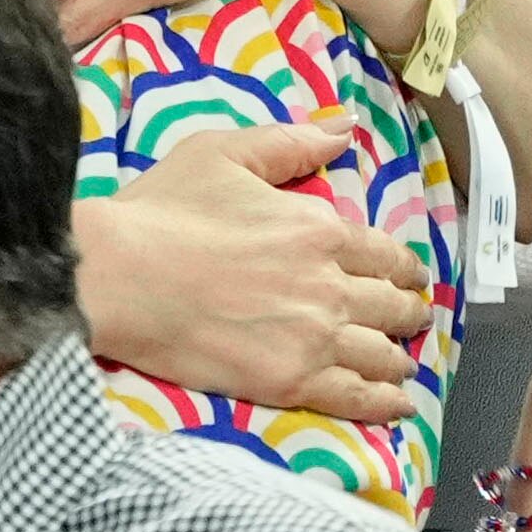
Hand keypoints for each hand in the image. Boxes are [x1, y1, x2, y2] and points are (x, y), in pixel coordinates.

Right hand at [75, 121, 436, 423]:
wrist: (120, 275)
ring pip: (381, 354)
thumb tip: (345, 128)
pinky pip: (356, 398)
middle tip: (411, 317)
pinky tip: (398, 403)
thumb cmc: (164, 209)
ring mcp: (313, 339)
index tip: (411, 275)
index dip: (405, 267)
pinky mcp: (289, 381)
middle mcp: (329, 286)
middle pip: (392, 306)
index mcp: (320, 229)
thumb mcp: (224, 152)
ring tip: (404, 362)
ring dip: (400, 357)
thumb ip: (291, 142)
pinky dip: (385, 401)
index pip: (385, 254)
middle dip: (408, 311)